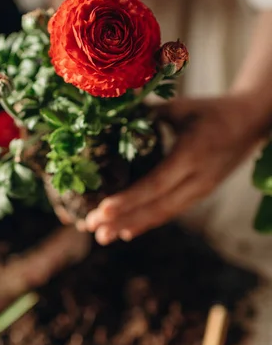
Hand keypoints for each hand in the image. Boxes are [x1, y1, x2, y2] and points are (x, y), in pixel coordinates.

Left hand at [82, 94, 268, 244]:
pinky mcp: (199, 194)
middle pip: (157, 207)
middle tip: (93, 229)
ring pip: (163, 214)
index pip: (156, 184)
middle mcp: (197, 179)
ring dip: (131, 226)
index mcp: (191, 155)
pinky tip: (126, 231)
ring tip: (103, 236)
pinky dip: (147, 222)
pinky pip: (170, 212)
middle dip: (122, 220)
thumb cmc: (212, 111)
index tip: (103, 210)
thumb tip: (110, 117)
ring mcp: (200, 190)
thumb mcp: (181, 108)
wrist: (251, 123)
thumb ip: (147, 115)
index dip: (129, 200)